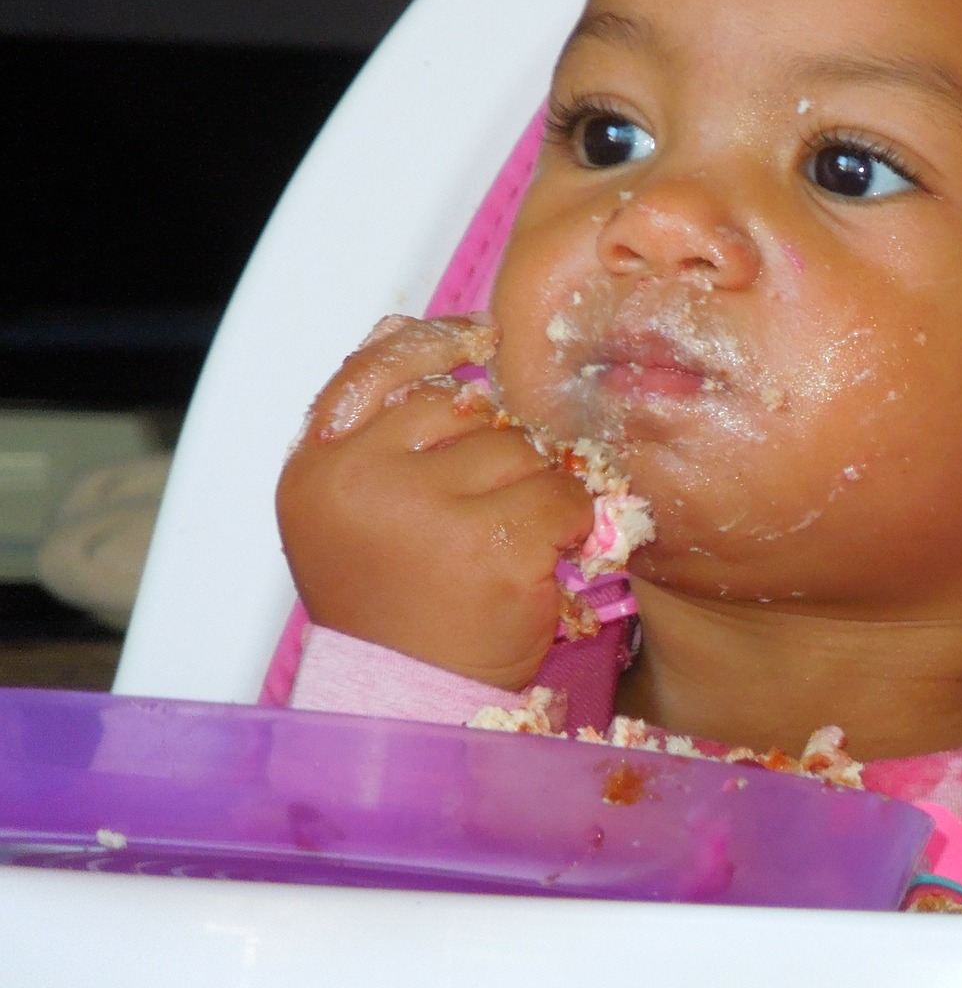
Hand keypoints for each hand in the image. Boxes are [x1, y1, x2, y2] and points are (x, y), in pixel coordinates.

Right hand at [277, 315, 593, 690]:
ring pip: (520, 450)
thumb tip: (397, 327)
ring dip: (535, 490)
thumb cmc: (388, 607)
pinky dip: (572, 522)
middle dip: (492, 452)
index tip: (479, 336)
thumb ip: (373, 430)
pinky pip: (564, 494)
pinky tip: (549, 557)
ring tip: (509, 544)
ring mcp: (427, 511)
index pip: (372, 370)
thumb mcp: (349, 512)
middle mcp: (361, 481)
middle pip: (465, 411)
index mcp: (318, 470)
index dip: (429, 344)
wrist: (408, 705)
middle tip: (484, 514)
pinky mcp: (494, 545)